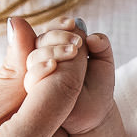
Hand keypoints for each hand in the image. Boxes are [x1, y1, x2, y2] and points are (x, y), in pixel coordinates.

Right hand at [26, 18, 114, 136]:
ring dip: (51, 50)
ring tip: (72, 52)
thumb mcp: (105, 62)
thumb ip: (102, 45)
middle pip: (41, 39)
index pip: (54, 29)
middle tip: (77, 42)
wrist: (97, 113)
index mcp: (59, 46)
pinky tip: (53, 65)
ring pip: (34, 56)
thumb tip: (91, 36)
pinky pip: (31, 77)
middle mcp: (45, 58)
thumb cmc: (99, 85)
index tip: (73, 23)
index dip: (61, 24)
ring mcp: (38, 75)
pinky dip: (40, 69)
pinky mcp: (34, 92)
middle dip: (58, 36)